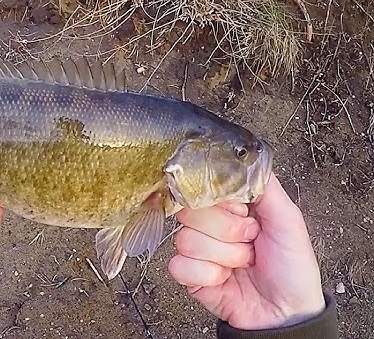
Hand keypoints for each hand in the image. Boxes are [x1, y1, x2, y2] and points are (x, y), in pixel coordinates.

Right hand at [167, 172, 325, 329]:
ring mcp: (198, 249)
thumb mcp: (289, 220)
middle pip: (190, 212)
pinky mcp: (188, 274)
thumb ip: (266, 187)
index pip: (205, 187)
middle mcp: (211, 224)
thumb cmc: (292, 269)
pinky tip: (224, 279)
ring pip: (186, 240)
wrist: (286, 313)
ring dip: (223, 256)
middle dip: (227, 231)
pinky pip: (179, 265)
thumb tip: (248, 159)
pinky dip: (207, 275)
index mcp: (231, 207)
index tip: (245, 213)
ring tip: (242, 263)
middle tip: (249, 240)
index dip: (225, 202)